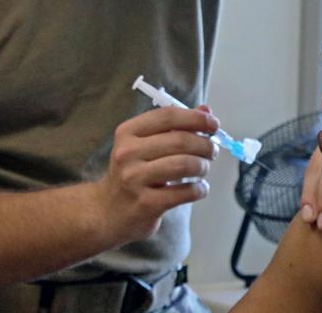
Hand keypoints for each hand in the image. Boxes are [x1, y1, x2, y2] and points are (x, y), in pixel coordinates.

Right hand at [97, 106, 219, 243]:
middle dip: (204, 144)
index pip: (168, 116)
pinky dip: (200, 189)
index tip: (213, 124)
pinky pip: (185, 192)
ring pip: (184, 164)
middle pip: (180, 140)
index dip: (196, 118)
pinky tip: (199, 188)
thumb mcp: (145, 144)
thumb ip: (175, 126)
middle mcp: (127, 153)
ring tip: (203, 168)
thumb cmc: (134, 172)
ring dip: (203, 166)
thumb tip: (206, 110)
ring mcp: (135, 179)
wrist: (108, 211)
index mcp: (128, 132)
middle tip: (212, 151)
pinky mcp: (146, 204)